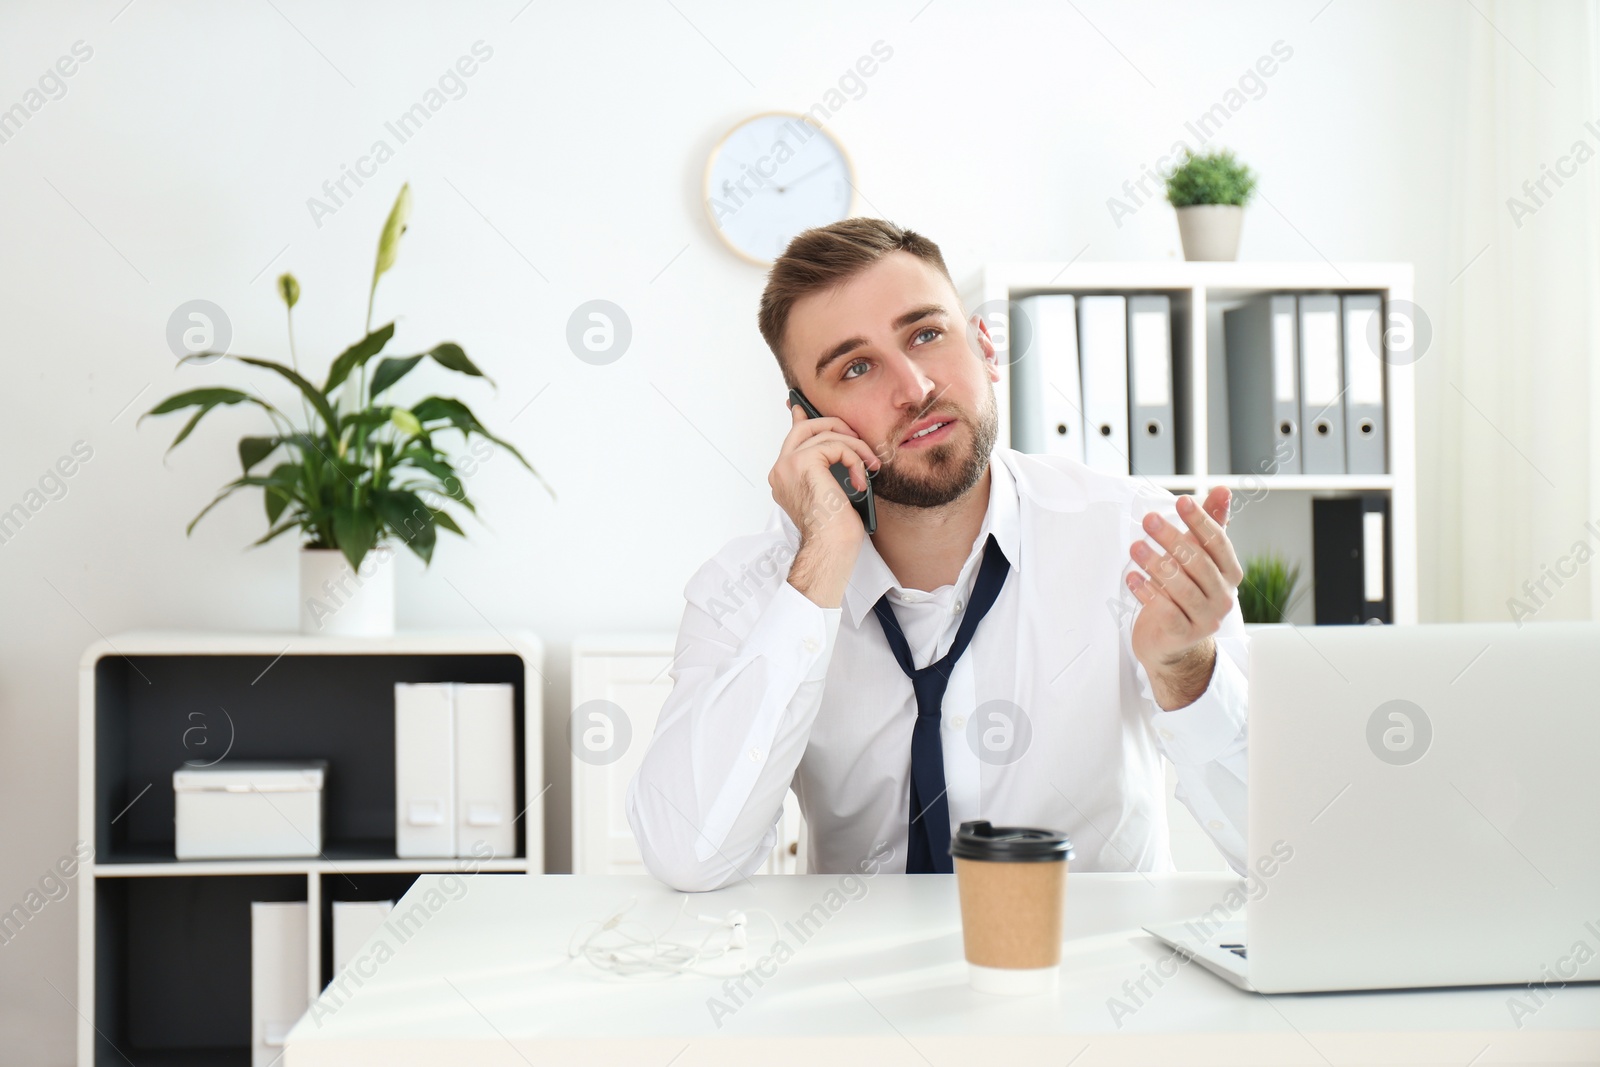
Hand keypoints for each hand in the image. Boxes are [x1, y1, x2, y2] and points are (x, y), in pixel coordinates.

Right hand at [770, 402, 879, 605]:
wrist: (830, 548)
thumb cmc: (834, 531)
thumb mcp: (833, 490)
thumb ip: (828, 467)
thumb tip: (839, 447)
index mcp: (784, 477)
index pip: (793, 439)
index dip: (801, 419)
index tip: (801, 407)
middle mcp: (781, 469)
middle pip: (806, 427)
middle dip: (835, 426)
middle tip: (856, 438)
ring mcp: (789, 465)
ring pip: (826, 434)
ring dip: (855, 448)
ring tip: (869, 467)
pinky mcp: (804, 463)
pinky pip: (836, 445)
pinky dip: (855, 459)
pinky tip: (861, 481)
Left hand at [1126, 487, 1242, 707]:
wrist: (1174, 643)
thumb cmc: (1186, 592)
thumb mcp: (1198, 557)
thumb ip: (1210, 524)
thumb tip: (1222, 490)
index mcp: (1230, 574)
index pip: (1218, 543)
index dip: (1201, 521)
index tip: (1181, 500)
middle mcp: (1223, 597)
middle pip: (1197, 562)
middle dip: (1171, 538)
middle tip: (1149, 519)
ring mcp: (1205, 619)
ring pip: (1179, 586)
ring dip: (1155, 563)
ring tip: (1135, 546)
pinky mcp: (1183, 635)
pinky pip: (1164, 610)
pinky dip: (1147, 592)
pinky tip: (1132, 577)